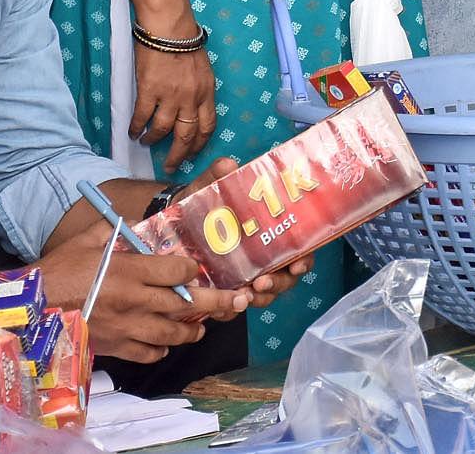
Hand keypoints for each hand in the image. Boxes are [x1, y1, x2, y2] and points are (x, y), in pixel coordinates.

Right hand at [35, 222, 215, 362]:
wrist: (29, 310)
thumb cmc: (55, 272)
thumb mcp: (84, 241)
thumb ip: (112, 229)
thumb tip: (129, 219)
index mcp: (129, 271)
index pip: (177, 272)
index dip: (191, 270)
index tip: (195, 269)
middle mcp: (134, 301)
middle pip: (185, 305)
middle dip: (215, 303)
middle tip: (235, 302)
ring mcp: (126, 327)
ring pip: (171, 334)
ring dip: (191, 331)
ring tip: (201, 328)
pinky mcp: (114, 347)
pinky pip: (146, 354)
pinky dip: (159, 351)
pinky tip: (164, 345)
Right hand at [131, 29, 216, 169]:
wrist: (169, 26)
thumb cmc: (185, 42)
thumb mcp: (203, 70)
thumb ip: (199, 91)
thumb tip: (192, 109)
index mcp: (207, 92)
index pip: (207, 127)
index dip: (199, 144)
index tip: (192, 153)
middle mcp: (191, 98)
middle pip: (186, 136)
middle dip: (179, 155)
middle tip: (171, 166)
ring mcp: (170, 96)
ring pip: (162, 130)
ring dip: (153, 140)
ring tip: (147, 142)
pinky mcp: (149, 90)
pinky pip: (142, 117)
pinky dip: (137, 127)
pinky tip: (133, 132)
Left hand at [172, 157, 310, 310]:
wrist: (171, 223)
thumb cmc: (200, 204)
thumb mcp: (208, 187)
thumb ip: (217, 175)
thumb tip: (228, 164)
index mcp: (269, 233)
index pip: (298, 249)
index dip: (304, 259)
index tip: (298, 263)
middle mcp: (264, 258)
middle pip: (285, 278)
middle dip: (278, 283)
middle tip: (262, 282)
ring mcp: (246, 276)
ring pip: (264, 295)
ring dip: (259, 299)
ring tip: (244, 296)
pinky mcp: (225, 290)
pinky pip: (233, 307)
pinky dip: (232, 309)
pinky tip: (224, 307)